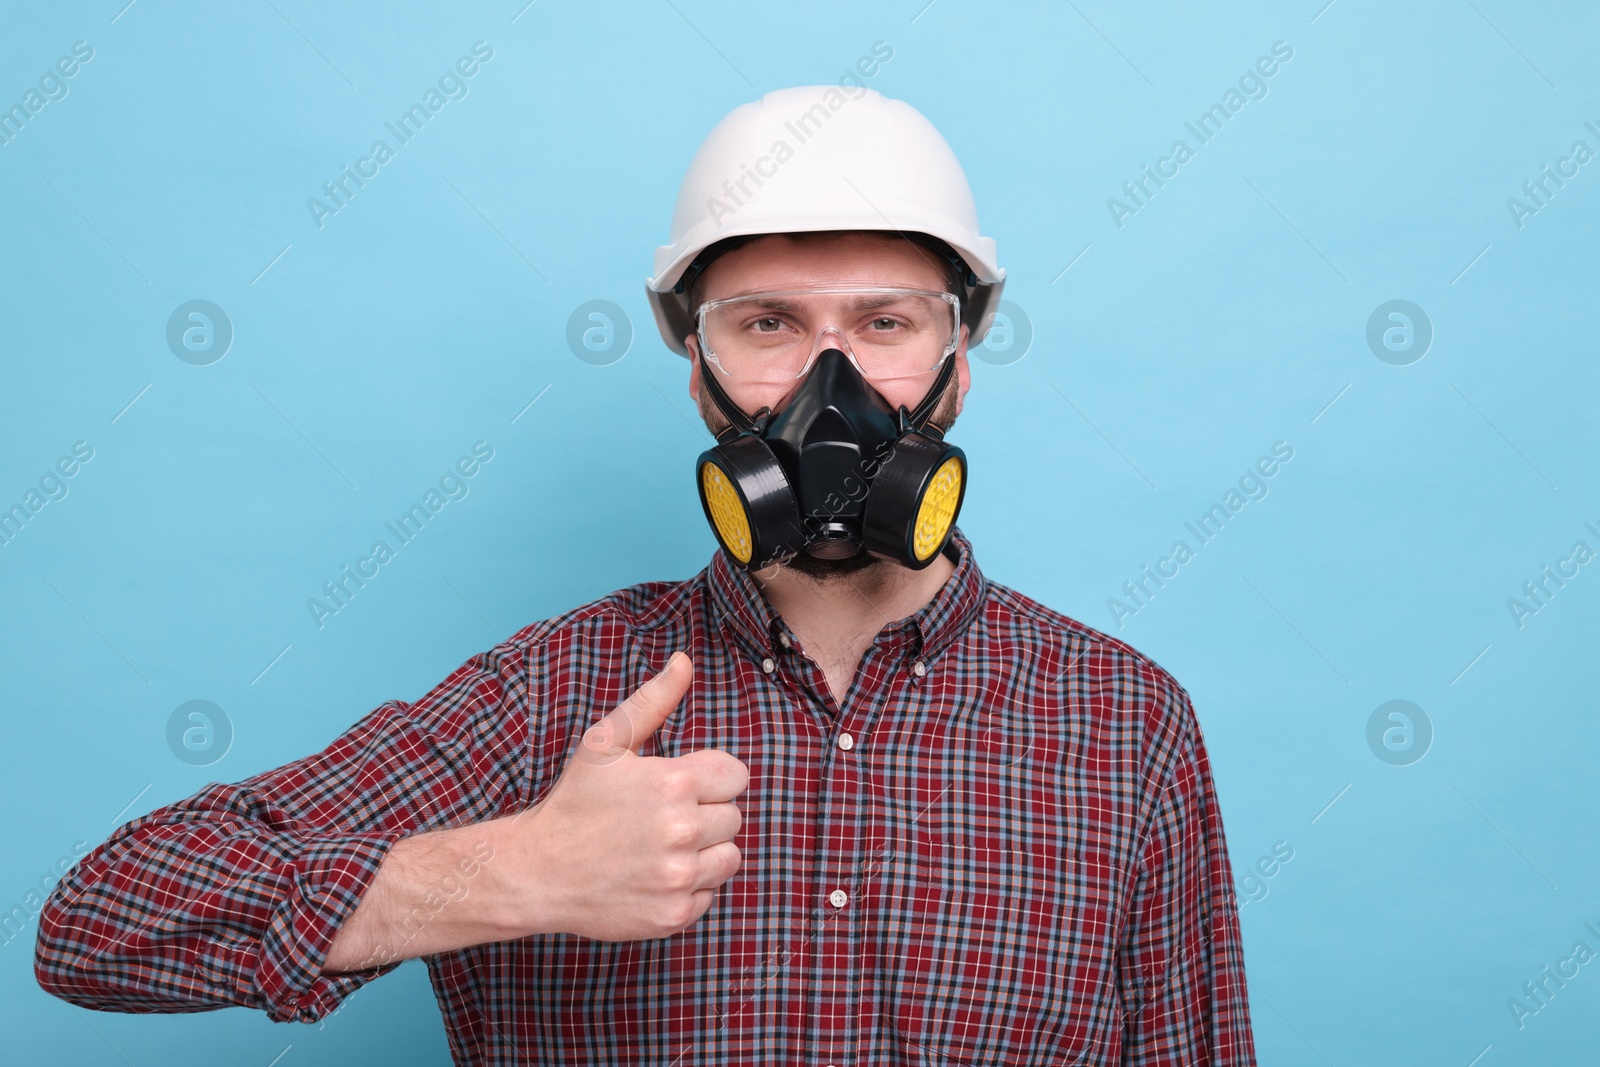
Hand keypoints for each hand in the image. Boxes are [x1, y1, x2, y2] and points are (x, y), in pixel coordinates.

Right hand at [499, 651, 748, 940]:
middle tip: (662, 818)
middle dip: (705, 813)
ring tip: (662, 846)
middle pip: (733, 817)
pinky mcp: (674, 915)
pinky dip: (689, 887)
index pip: (737, 777)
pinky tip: (653, 875)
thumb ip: (653, 700)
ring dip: (705, 852)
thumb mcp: (606, 742)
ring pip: (729, 857)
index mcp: (673, 783)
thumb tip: (684, 661)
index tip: (682, 785)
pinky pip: (709, 895)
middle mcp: (683, 831)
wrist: (539, 870)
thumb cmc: (575, 801)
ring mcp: (679, 877)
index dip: (712, 778)